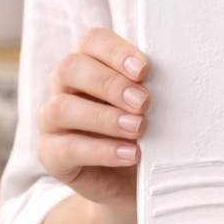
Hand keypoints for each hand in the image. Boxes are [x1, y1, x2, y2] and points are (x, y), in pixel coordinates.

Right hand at [38, 28, 149, 208]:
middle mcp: (63, 87)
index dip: (116, 52)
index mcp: (89, 64)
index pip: (92, 42)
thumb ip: (151, 88)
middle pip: (71, 68)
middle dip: (110, 84)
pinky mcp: (51, 155)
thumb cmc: (144, 133)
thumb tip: (172, 79)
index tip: (144, 70)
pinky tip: (129, 154)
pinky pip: (67, 148)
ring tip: (138, 128)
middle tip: (143, 102)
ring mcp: (52, 121)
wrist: (134, 182)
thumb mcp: (152, 107)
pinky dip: (101, 151)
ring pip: (62, 108)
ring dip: (104, 117)